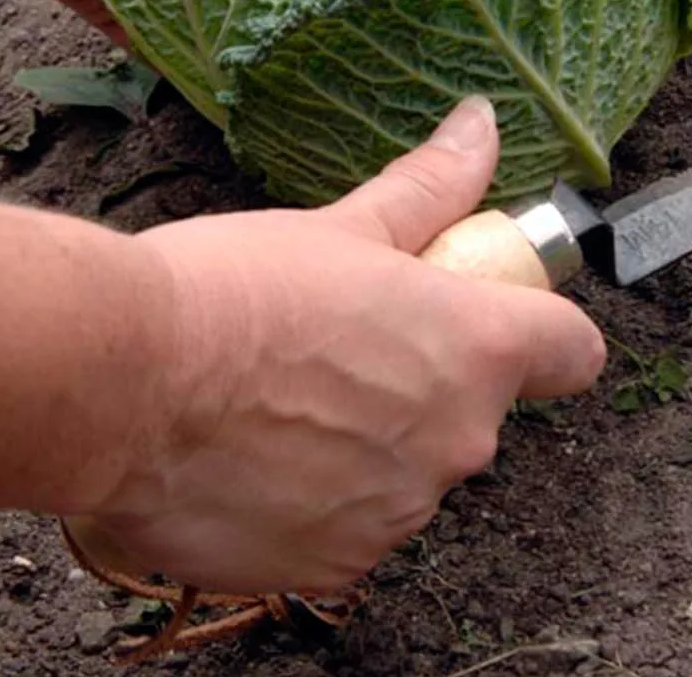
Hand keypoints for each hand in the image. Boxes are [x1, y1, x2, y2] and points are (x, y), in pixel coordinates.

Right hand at [69, 96, 605, 594]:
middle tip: (341, 340)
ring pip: (410, 468)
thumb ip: (432, 186)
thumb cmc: (234, 289)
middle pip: (476, 407)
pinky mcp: (334, 565)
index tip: (494, 309)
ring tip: (282, 395)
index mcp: (474, 349)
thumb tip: (481, 126)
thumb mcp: (344, 225)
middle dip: (425, 378)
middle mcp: (457, 442)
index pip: (572, 350)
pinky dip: (319, 496)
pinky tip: (255, 453)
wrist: (119, 381)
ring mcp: (398, 513)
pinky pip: (352, 523)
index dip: (542, 327)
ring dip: (370, 440)